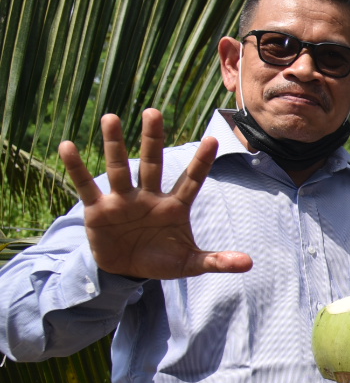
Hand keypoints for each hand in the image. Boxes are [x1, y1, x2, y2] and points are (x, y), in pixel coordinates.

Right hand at [59, 109, 251, 279]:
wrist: (127, 270)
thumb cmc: (161, 260)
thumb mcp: (190, 264)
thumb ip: (217, 261)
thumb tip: (249, 264)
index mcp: (174, 206)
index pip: (191, 180)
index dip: (201, 162)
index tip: (213, 140)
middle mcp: (149, 196)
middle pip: (152, 164)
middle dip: (153, 139)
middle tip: (153, 112)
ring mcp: (123, 200)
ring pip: (119, 168)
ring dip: (114, 144)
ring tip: (111, 117)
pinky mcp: (98, 210)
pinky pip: (85, 186)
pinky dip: (76, 168)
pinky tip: (68, 146)